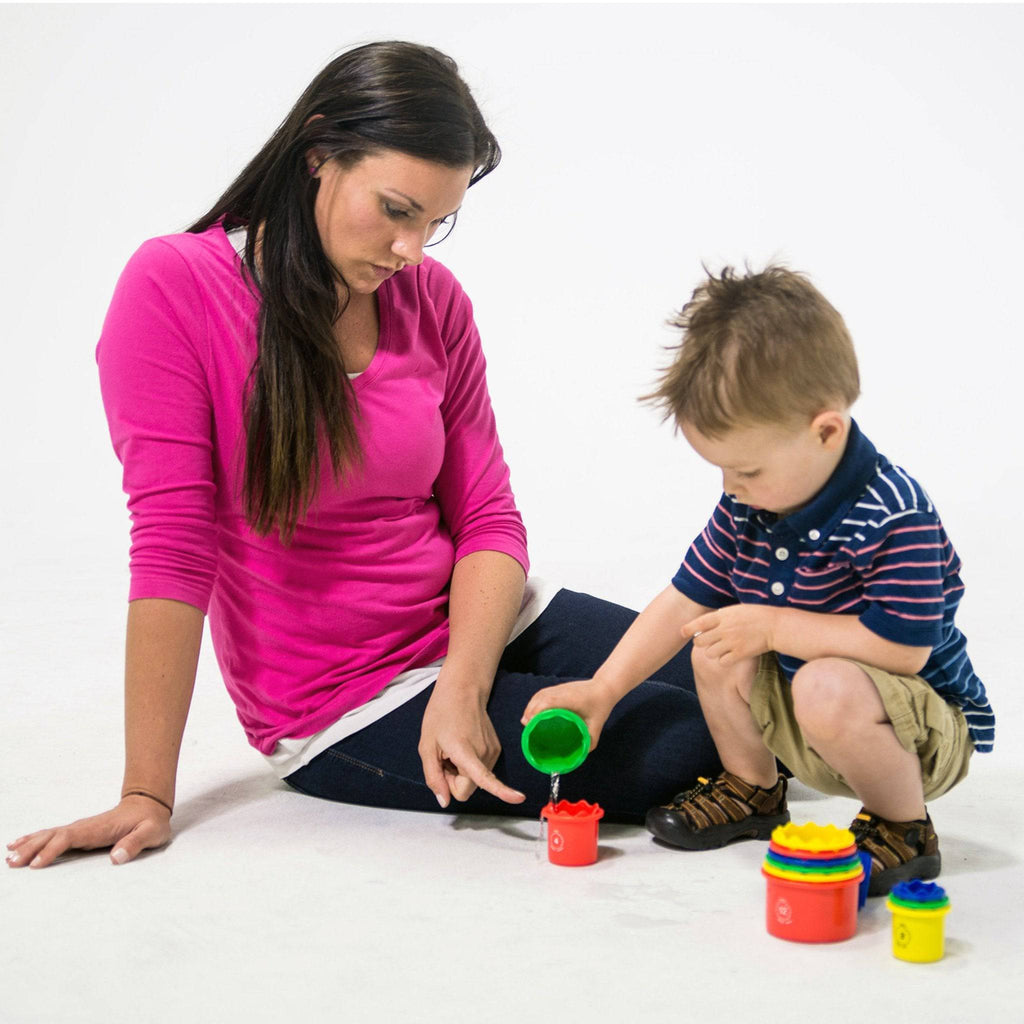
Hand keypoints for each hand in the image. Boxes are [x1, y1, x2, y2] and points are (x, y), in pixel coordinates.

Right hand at [6, 795, 171, 869]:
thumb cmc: (150, 820)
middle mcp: (85, 827)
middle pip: (53, 836)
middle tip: (12, 863)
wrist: (149, 804)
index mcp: (99, 828)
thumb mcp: (151, 832)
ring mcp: (81, 828)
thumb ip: (135, 843)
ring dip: (29, 844)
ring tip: (9, 856)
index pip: (70, 838)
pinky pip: (53, 836)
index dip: (52, 850)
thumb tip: (117, 857)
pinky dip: (35, 839)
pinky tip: (20, 844)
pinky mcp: (80, 832)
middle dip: (32, 848)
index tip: (36, 864)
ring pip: (50, 835)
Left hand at [418, 676, 525, 808]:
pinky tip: (462, 746)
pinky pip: (480, 770)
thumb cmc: (441, 715)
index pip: (486, 779)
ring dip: (461, 771)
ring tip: (453, 749)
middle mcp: (485, 753)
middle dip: (454, 780)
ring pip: (474, 779)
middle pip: (468, 788)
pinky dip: (469, 764)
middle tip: (444, 758)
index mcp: (466, 752)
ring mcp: (493, 751)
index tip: (519, 799)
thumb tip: (445, 801)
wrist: (462, 691)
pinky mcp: (496, 749)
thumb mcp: (426, 746)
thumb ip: (433, 777)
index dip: (501, 791)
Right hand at [520, 678, 616, 749]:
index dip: (536, 710)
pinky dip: (535, 701)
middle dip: (530, 710)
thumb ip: (592, 739)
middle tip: (526, 725)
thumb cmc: (601, 705)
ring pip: (540, 694)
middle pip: (540, 698)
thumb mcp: (597, 724)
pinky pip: (543, 693)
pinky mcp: (560, 687)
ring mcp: (560, 688)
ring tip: (527, 720)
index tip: (530, 722)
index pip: (548, 701)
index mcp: (570, 699)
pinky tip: (533, 710)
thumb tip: (584, 753)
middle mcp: (562, 691)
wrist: (605, 686)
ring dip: (531, 706)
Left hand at [683, 605, 776, 665]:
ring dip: (713, 652)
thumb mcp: (736, 609)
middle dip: (701, 643)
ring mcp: (731, 642)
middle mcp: (724, 629)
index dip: (688, 628)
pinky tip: (731, 656)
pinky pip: (722, 661)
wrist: (775, 626)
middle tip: (708, 642)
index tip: (682, 632)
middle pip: (700, 641)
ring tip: (722, 648)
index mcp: (722, 615)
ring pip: (710, 653)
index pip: (699, 623)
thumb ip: (720, 617)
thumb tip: (706, 623)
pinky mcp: (739, 654)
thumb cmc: (757, 615)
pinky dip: (724, 660)